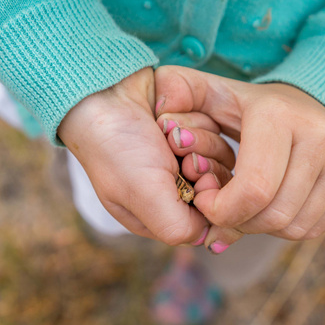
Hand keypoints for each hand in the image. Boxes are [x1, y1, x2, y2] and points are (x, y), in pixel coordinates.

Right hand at [57, 68, 208, 245]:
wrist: (103, 91)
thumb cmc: (118, 148)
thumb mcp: (146, 197)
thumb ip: (178, 228)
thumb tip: (209, 234)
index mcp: (157, 214)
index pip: (204, 220)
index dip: (207, 199)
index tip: (191, 178)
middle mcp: (173, 187)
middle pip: (218, 186)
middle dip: (200, 165)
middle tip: (175, 152)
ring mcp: (183, 156)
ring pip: (221, 156)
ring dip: (198, 140)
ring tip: (167, 132)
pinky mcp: (191, 129)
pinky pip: (217, 130)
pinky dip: (198, 121)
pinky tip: (171, 117)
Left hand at [154, 66, 324, 249]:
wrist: (316, 99)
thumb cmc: (250, 106)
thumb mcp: (212, 92)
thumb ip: (177, 94)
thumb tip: (160, 112)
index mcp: (279, 116)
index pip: (251, 190)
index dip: (221, 210)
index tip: (205, 202)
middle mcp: (320, 137)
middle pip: (272, 214)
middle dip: (238, 222)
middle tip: (222, 212)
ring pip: (293, 226)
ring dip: (260, 227)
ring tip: (245, 207)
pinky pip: (313, 228)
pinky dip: (284, 227)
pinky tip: (270, 205)